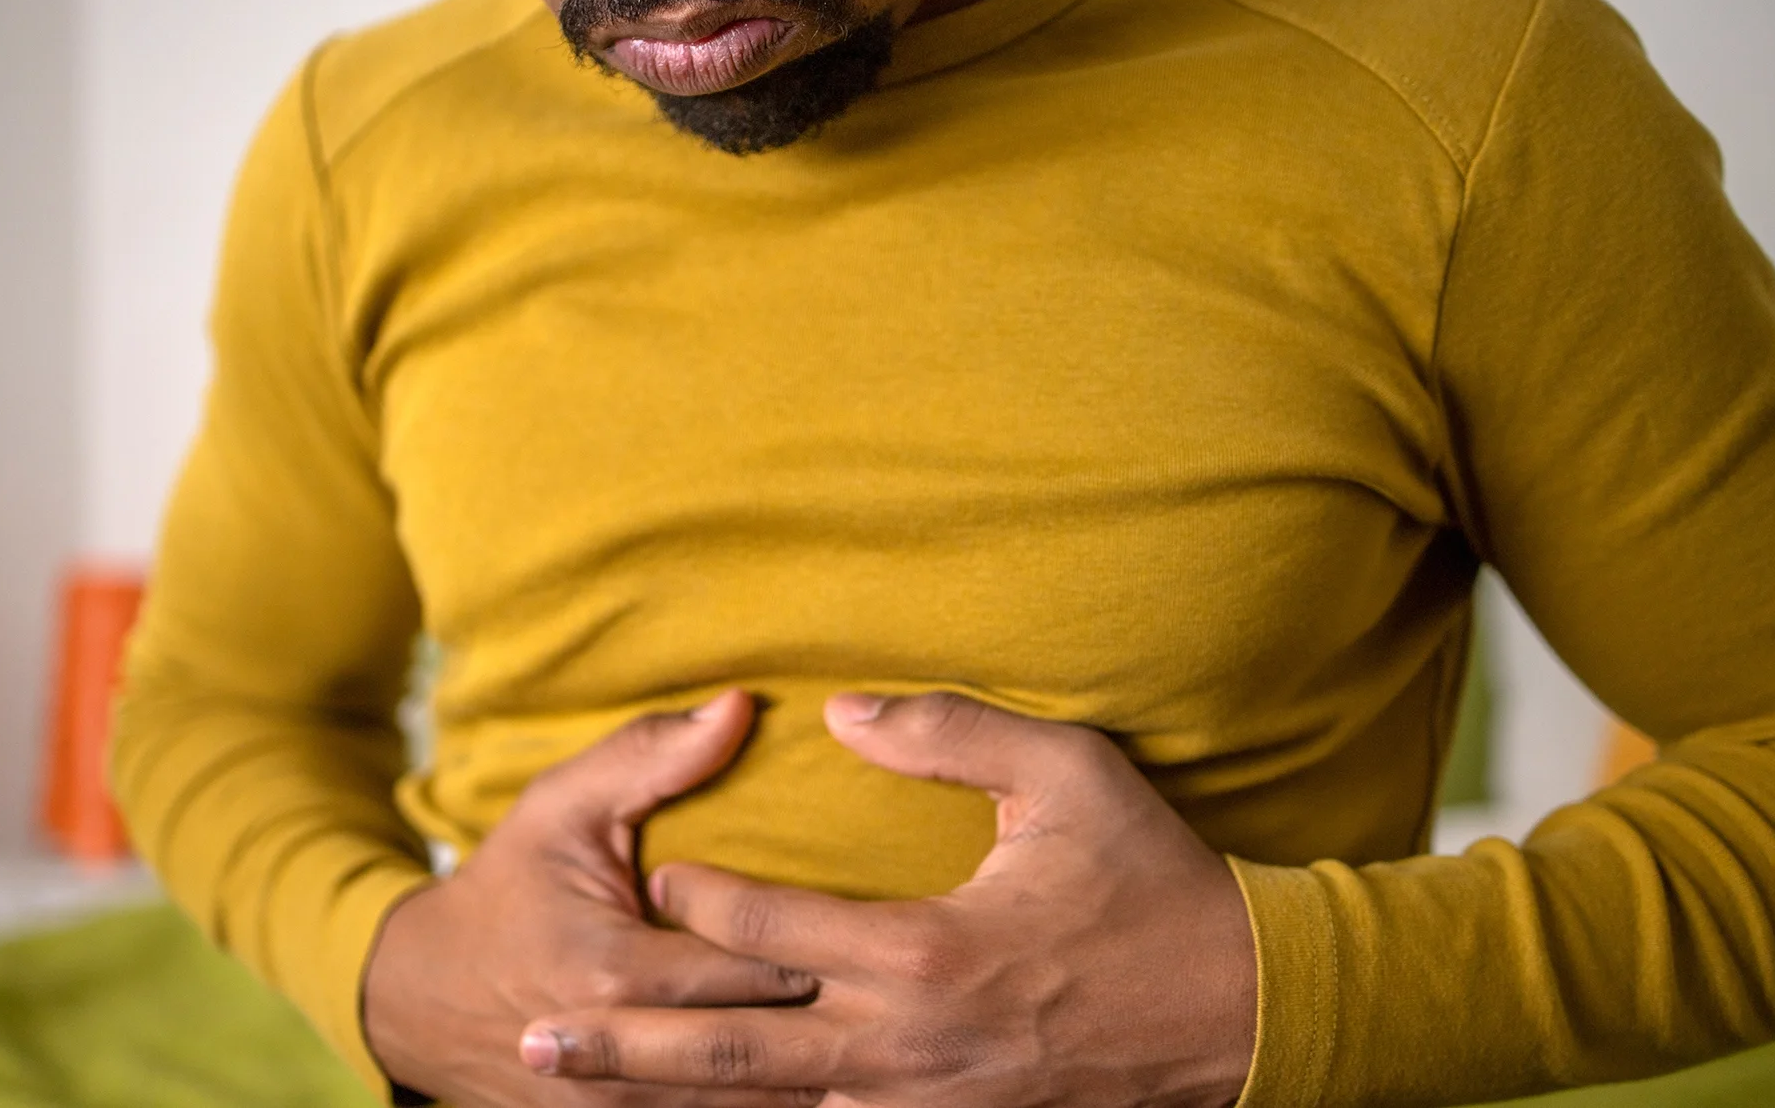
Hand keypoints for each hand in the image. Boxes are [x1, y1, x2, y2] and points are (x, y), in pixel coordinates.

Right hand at [364, 690, 822, 1107]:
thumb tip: (742, 704)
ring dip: (806, 1070)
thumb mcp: (565, 806)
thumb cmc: (510, 886)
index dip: (816, 950)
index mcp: (613, 972)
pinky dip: (762, 1100)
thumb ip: (654, 755)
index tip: (862, 926)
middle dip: (828, 1018)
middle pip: (765, 1051)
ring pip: (751, 1106)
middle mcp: (618, 1058)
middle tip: (882, 981)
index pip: (756, 974)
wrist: (421, 998)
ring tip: (864, 1027)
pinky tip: (810, 1071)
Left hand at [517, 693, 1258, 1107]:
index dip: (698, 894)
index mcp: (924, 952)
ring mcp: (923, 1104)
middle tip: (535, 1033)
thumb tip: (840, 706)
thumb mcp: (1069, 776)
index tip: (654, 869)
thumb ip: (948, 733)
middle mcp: (906, 1044)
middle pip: (731, 1051)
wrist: (1239, 1014)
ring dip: (671, 1097)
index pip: (768, 925)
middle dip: (626, 1044)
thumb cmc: (1152, 884)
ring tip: (585, 1084)